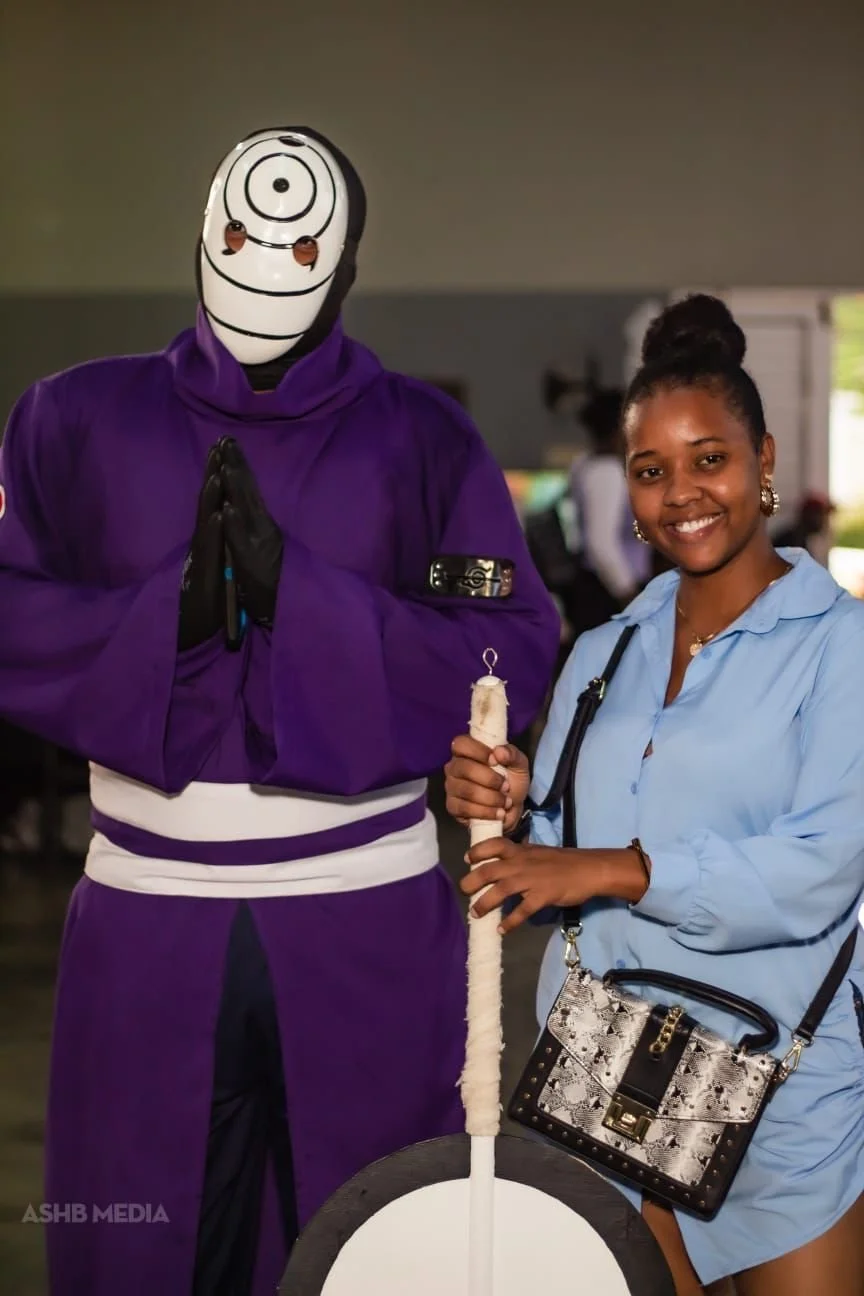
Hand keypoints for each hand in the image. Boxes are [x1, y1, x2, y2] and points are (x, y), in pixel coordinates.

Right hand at [178, 444, 224, 650]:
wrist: (190, 626)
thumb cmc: (207, 595)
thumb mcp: (217, 561)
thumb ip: (219, 539)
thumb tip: (223, 516)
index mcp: (210, 536)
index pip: (216, 499)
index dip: (220, 473)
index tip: (225, 447)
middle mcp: (203, 541)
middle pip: (209, 502)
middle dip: (213, 473)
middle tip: (218, 445)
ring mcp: (201, 556)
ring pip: (206, 521)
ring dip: (212, 497)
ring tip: (218, 472)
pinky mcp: (202, 573)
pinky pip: (209, 549)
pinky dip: (214, 531)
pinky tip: (218, 515)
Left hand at [219, 437, 283, 626]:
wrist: (294, 608)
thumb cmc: (276, 581)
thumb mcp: (265, 546)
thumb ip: (254, 526)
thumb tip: (237, 503)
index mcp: (263, 524)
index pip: (248, 490)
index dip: (237, 465)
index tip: (226, 442)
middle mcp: (263, 530)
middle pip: (247, 492)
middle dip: (235, 464)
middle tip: (225, 439)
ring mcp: (259, 546)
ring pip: (245, 511)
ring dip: (236, 487)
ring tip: (226, 462)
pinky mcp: (254, 565)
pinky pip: (241, 545)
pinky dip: (234, 527)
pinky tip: (226, 510)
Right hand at [444, 735, 530, 833]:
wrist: (512, 808)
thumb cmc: (511, 781)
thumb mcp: (519, 765)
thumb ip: (512, 754)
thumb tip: (499, 751)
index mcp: (467, 751)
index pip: (461, 744)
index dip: (478, 751)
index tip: (495, 761)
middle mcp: (454, 767)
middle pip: (464, 768)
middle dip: (489, 779)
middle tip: (506, 787)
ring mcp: (451, 787)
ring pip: (466, 790)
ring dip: (491, 798)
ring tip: (505, 802)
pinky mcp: (452, 807)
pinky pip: (465, 809)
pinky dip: (485, 812)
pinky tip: (498, 813)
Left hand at [462, 839, 649, 933]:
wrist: (590, 869)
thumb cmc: (565, 861)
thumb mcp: (539, 852)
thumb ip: (522, 855)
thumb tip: (508, 858)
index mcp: (521, 851)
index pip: (494, 844)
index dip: (478, 851)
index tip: (467, 858)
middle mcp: (521, 863)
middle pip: (489, 869)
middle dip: (472, 880)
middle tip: (464, 890)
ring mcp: (531, 880)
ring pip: (500, 890)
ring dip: (484, 903)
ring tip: (475, 914)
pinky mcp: (542, 896)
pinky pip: (521, 910)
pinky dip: (510, 922)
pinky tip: (502, 930)